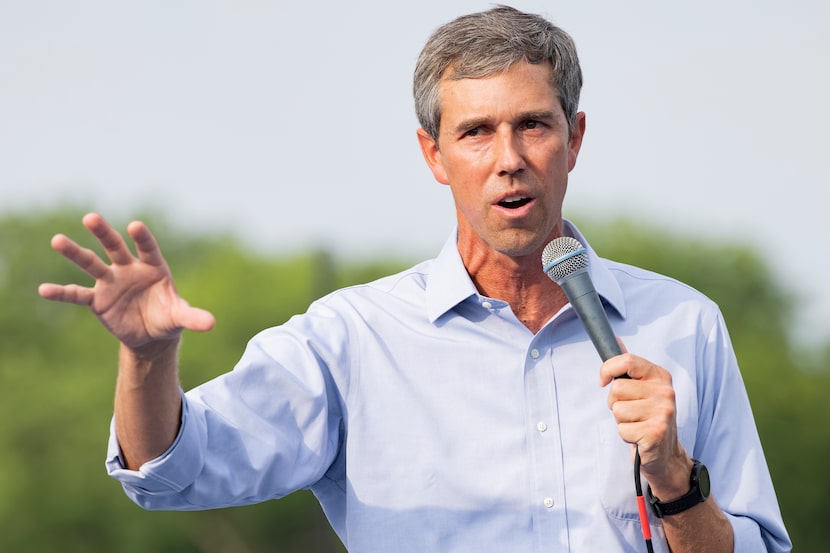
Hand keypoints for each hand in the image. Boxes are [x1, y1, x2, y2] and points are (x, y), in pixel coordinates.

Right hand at [39, 213, 214, 348]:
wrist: (151, 334)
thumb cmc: (168, 318)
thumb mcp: (180, 318)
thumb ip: (193, 317)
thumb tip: (212, 324)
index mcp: (154, 267)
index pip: (148, 248)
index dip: (143, 238)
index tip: (135, 226)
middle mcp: (130, 269)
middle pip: (115, 247)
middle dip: (104, 233)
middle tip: (91, 217)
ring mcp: (111, 282)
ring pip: (92, 262)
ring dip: (75, 252)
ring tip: (57, 240)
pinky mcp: (98, 299)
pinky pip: (78, 294)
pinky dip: (62, 292)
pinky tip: (43, 290)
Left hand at [600, 350, 691, 497]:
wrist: (665, 453)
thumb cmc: (648, 417)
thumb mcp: (642, 388)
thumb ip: (628, 365)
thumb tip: (614, 339)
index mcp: (660, 376)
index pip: (627, 361)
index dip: (608, 369)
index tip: (603, 381)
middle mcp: (665, 392)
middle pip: (616, 389)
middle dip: (616, 404)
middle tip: (631, 412)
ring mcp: (663, 412)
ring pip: (617, 410)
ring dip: (621, 421)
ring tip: (637, 424)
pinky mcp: (656, 432)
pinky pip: (622, 429)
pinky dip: (626, 436)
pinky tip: (639, 437)